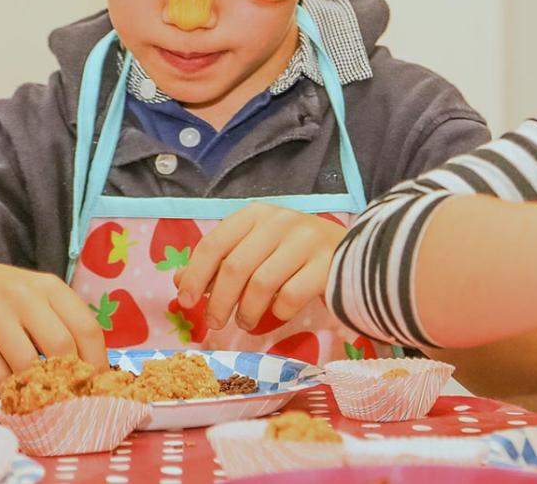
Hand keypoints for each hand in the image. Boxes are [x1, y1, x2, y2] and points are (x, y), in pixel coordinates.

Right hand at [0, 260, 107, 391]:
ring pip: (27, 365)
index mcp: (49, 287)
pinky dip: (8, 390)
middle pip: (61, 347)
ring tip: (38, 396)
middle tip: (68, 396)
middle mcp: (25, 296)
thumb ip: (60, 322)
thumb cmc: (0, 293)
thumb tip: (87, 368)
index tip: (96, 383)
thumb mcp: (36, 295)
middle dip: (69, 378)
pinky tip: (11, 391)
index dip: (96, 361)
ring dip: (36, 388)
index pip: (86, 327)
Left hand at [175, 203, 346, 330]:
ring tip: (246, 322)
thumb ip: (219, 262)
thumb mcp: (255, 248)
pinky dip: (278, 312)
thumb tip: (179, 281)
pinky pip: (291, 297)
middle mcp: (279, 221)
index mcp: (255, 214)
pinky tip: (277, 314)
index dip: (195, 274)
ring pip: (261, 284)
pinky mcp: (327, 264)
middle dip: (218, 300)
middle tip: (214, 322)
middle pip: (235, 266)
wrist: (357, 252)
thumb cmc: (295, 252)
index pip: (215, 243)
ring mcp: (305, 240)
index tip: (186, 300)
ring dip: (247, 311)